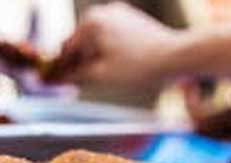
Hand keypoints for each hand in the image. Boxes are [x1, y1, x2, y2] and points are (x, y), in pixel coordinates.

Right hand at [49, 2, 178, 87]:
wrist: (178, 56)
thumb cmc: (141, 67)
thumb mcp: (103, 76)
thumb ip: (75, 76)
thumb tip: (55, 78)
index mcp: (91, 23)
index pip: (66, 49)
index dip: (59, 68)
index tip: (51, 82)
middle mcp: (103, 12)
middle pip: (81, 42)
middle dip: (78, 62)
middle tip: (73, 82)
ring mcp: (120, 14)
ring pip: (98, 40)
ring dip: (94, 57)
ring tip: (97, 77)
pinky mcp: (135, 20)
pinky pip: (114, 37)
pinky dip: (110, 51)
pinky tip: (116, 67)